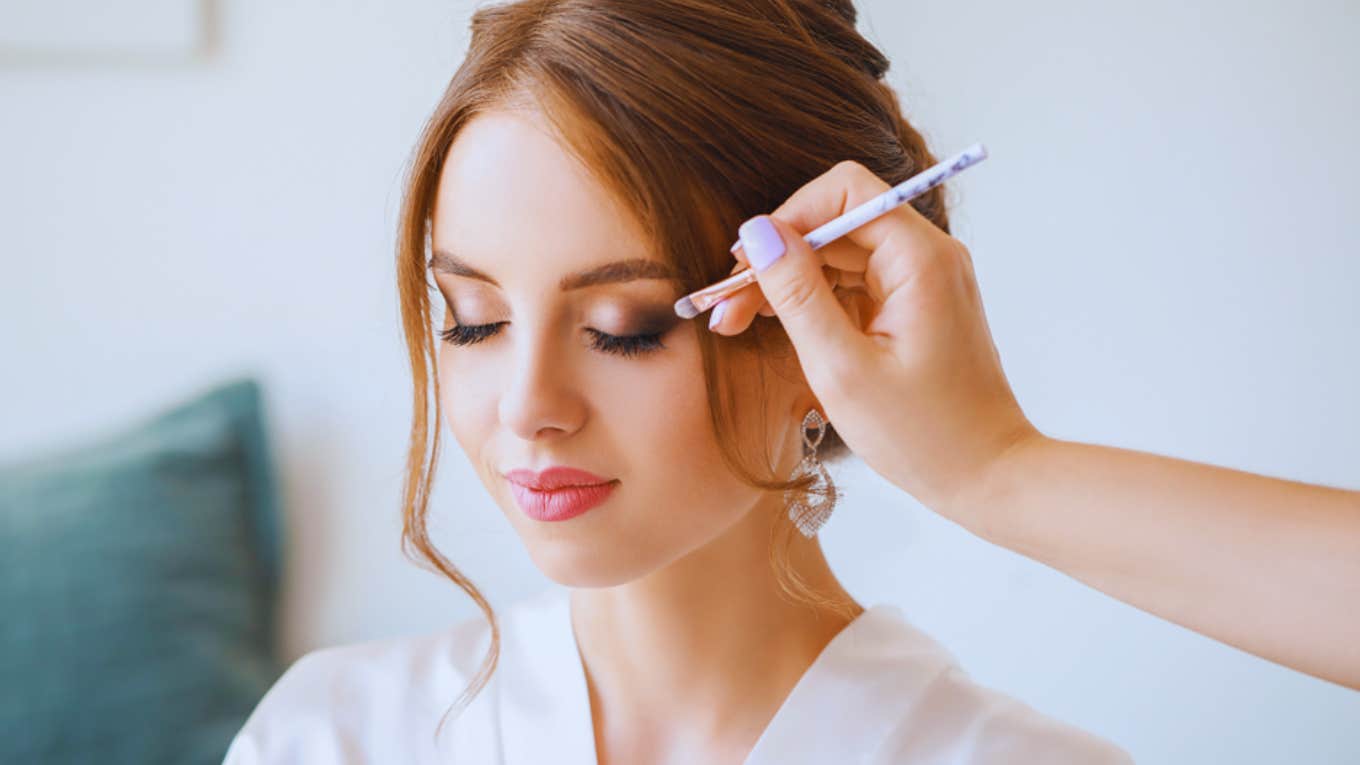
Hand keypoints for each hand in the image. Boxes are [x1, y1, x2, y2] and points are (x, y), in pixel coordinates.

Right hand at [709, 160, 1035, 516]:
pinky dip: (815, 299)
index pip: (844, 192)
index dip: (787, 217)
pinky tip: (780, 327)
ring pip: (840, 252)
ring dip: (789, 280)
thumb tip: (758, 233)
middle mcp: (928, 256)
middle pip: (836, 222)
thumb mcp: (842, 369)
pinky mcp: (915, 305)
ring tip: (740, 321)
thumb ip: (798, 295)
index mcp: (921, 260)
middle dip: (778, 256)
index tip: (747, 264)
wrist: (987, 477)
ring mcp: (924, 280)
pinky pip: (855, 281)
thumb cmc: (923, 435)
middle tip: (728, 307)